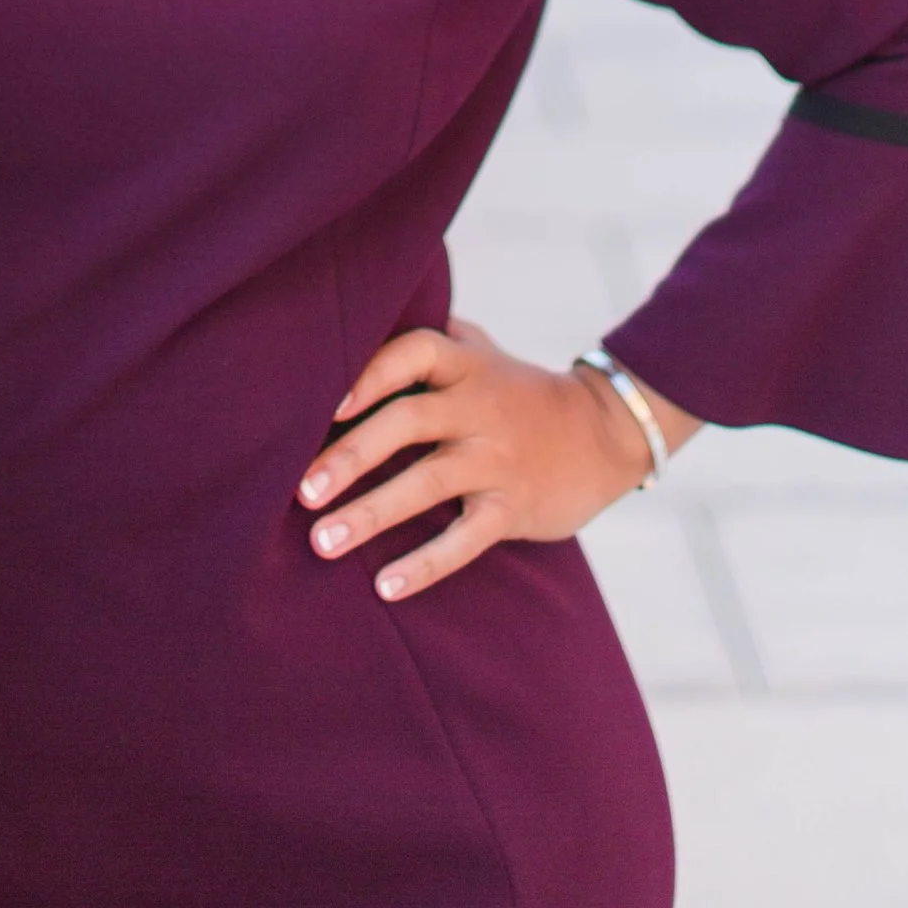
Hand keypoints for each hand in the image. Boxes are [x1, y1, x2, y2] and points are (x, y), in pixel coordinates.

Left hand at [296, 317, 694, 604]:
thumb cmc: (519, 393)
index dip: (368, 374)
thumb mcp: (482, 353)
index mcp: (466, 364)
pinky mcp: (515, 506)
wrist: (606, 433)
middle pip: (408, 422)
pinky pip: (467, 538)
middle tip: (301, 491)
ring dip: (372, 513)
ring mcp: (498, 458)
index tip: (323, 406)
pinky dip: (426, 564)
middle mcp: (479, 406)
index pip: (413, 352)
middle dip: (351, 456)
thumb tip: (357, 320)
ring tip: (322, 542)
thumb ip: (429, 340)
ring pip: (428, 483)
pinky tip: (386, 587)